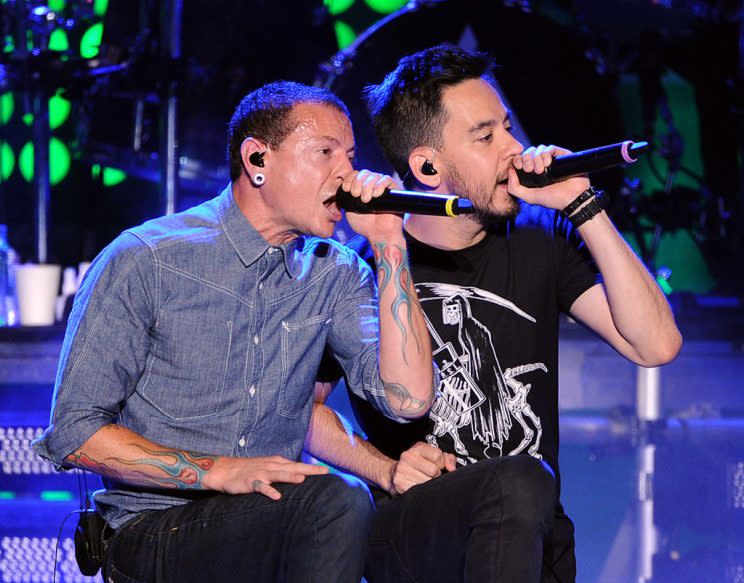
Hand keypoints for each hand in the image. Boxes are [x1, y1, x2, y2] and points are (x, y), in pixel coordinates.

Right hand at [205, 455, 328, 499]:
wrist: (225, 470)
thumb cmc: (249, 469)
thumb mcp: (268, 467)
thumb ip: (282, 470)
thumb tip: (299, 475)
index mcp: (277, 462)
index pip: (297, 464)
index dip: (312, 468)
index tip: (326, 470)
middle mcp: (271, 466)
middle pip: (293, 467)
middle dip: (309, 469)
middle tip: (324, 472)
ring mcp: (261, 473)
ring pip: (278, 474)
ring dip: (290, 476)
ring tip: (302, 479)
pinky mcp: (250, 482)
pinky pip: (261, 487)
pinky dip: (268, 490)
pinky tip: (276, 496)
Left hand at [342, 169, 403, 241]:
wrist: (379, 235)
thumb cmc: (366, 225)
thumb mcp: (350, 210)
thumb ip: (346, 199)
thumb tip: (342, 188)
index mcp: (362, 189)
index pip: (355, 174)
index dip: (349, 179)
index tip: (346, 188)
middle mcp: (372, 186)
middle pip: (364, 173)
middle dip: (357, 182)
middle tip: (356, 195)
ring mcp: (383, 187)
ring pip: (374, 175)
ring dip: (367, 186)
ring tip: (366, 200)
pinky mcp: (394, 190)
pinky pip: (386, 179)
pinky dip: (379, 185)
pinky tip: (376, 194)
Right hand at [388, 442, 456, 494]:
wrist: (394, 473)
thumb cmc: (419, 464)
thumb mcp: (432, 456)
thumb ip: (447, 459)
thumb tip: (452, 468)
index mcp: (418, 448)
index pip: (437, 456)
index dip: (441, 463)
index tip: (437, 466)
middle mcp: (408, 456)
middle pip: (434, 471)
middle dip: (435, 475)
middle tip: (430, 475)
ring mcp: (402, 470)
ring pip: (427, 482)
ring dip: (429, 484)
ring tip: (423, 480)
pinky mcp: (400, 483)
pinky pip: (419, 491)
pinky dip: (422, 491)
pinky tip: (418, 487)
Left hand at [507, 144, 590, 210]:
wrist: (573, 198)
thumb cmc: (552, 199)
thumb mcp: (529, 197)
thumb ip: (514, 188)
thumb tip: (510, 171)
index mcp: (532, 173)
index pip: (521, 159)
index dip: (518, 160)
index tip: (519, 167)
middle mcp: (541, 165)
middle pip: (529, 152)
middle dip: (527, 159)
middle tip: (530, 170)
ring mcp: (552, 160)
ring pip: (539, 149)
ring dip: (537, 158)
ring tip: (541, 170)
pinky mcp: (562, 155)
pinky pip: (550, 148)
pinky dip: (546, 153)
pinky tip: (548, 164)